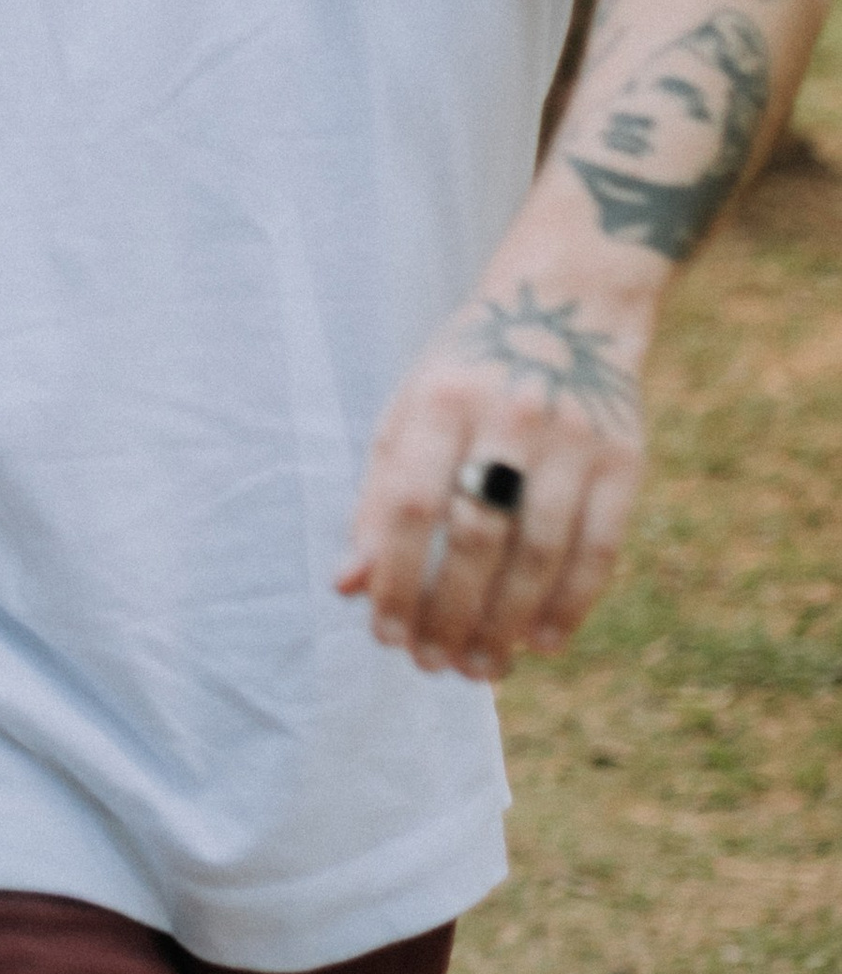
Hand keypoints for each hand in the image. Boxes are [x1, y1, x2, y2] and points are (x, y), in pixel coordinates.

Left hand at [338, 262, 653, 678]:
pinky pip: (598, 551)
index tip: (386, 633)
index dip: (395, 579)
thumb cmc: (470, 370)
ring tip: (480, 668)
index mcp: (442, 398)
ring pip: (538, 556)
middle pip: (476, 540)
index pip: (410, 505)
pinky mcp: (625, 461)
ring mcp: (574, 440)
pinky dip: (569, 606)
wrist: (570, 305)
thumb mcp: (410, 408)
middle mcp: (509, 417)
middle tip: (433, 665)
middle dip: (450, 616)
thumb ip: (378, 495)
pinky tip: (540, 643)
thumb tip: (349, 585)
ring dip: (506, 625)